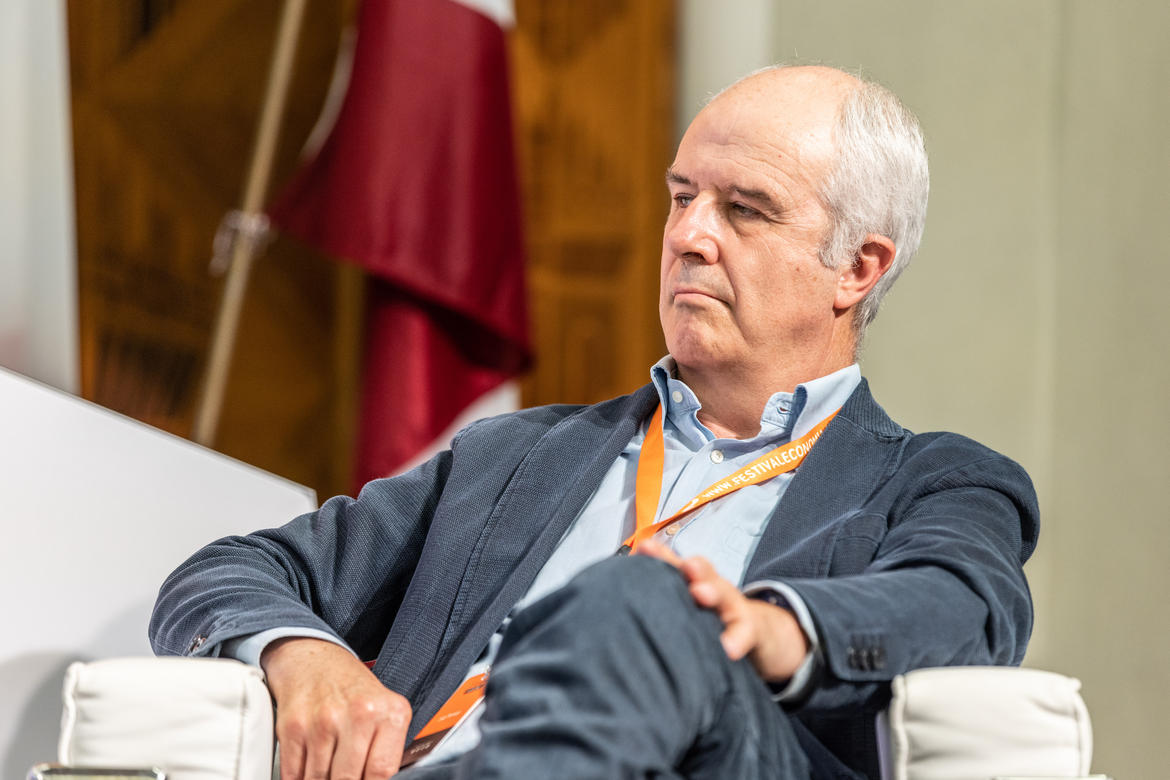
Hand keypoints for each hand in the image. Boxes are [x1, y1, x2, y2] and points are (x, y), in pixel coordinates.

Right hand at [261, 637, 411, 779]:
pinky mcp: (293, 728)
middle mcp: (358, 715)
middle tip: (344, 776)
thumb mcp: (384, 711)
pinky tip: (308, 769)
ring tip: (327, 770)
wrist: (314, 660)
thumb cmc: (352, 690)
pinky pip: (294, 774)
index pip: (381, 772)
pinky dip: (299, 778)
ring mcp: (324, 722)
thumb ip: (386, 749)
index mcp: (390, 714)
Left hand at [636, 539, 808, 682]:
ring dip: (712, 591)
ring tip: (700, 592)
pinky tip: (728, 648)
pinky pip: (744, 633)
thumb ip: (659, 598)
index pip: (676, 565)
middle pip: (703, 572)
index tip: (645, 548)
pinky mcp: (749, 631)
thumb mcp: (686, 603)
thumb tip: (617, 602)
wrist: (756, 633)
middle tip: (683, 565)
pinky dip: (736, 639)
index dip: (662, 555)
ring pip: (725, 595)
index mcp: (692, 582)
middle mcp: (712, 588)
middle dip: (692, 566)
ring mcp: (732, 607)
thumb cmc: (709, 618)